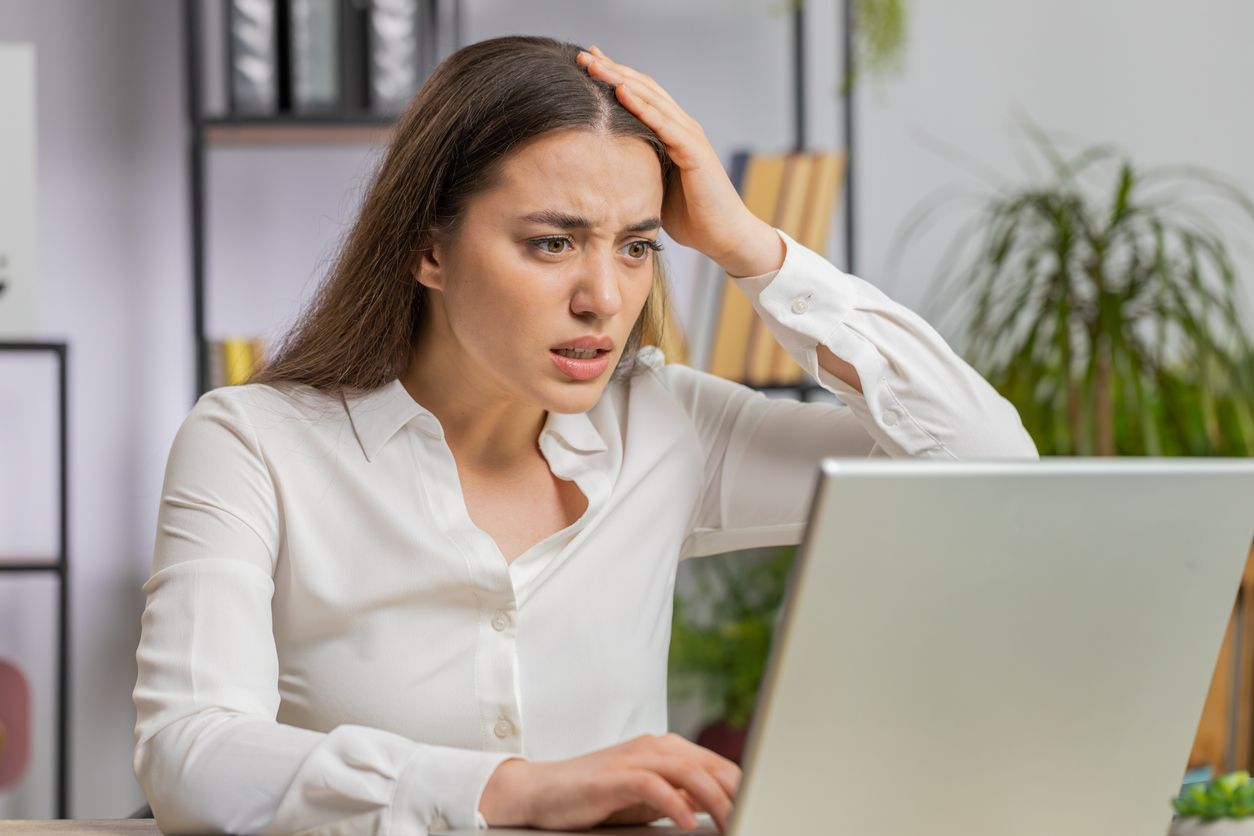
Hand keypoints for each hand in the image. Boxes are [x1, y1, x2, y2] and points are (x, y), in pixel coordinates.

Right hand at [478, 732, 741, 831]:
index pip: (716, 765)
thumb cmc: (597, 796)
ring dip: (715, 799)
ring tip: (732, 822)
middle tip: (756, 814)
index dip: (743, 787)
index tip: (763, 807)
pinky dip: (673, 803)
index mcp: (667, 750)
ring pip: (687, 772)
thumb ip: (681, 796)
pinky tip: (686, 822)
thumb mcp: (648, 798)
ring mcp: (633, 759)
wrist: (542, 791)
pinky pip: (652, 786)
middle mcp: (654, 747)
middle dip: (737, 793)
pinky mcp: (613, 777)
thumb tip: (719, 805)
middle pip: (709, 765)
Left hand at [577, 46, 784, 277]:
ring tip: (595, 64)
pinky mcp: (694, 151)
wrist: (722, 235)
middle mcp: (682, 126)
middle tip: (583, 54)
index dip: (615, 77)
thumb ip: (636, 168)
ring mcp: (689, 136)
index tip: (588, 63)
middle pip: (643, 88)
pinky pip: (664, 123)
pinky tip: (621, 92)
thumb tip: (603, 167)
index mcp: (672, 133)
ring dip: (621, 79)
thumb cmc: (691, 215)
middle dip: (613, 69)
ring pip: (651, 98)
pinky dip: (642, 106)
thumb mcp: (653, 185)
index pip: (640, 95)